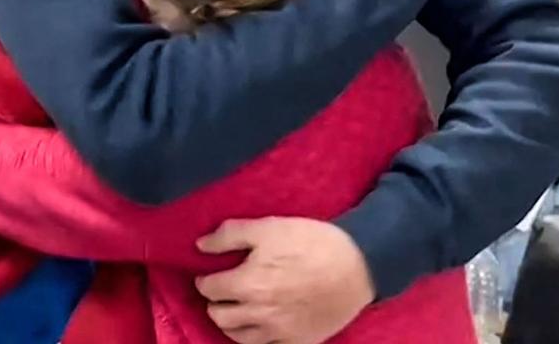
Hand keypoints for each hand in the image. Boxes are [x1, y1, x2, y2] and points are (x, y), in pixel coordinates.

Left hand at [195, 217, 374, 343]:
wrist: (358, 264)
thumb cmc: (312, 242)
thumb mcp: (270, 227)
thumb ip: (231, 235)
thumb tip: (201, 245)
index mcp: (247, 284)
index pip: (209, 289)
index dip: (206, 279)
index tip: (210, 274)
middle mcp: (257, 314)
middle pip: (219, 316)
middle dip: (216, 302)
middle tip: (223, 291)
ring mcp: (277, 332)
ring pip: (237, 336)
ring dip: (231, 323)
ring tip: (236, 310)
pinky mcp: (297, 342)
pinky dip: (257, 338)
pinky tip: (261, 326)